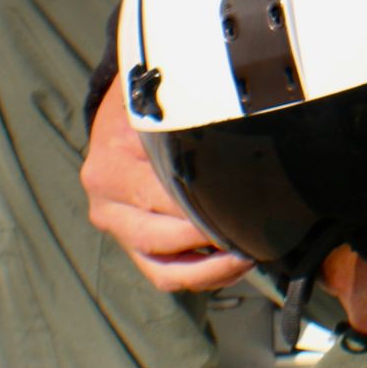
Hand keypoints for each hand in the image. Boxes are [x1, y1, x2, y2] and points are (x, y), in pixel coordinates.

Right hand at [80, 88, 254, 292]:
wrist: (124, 105)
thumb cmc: (156, 97)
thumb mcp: (168, 91)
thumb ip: (195, 106)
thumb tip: (248, 113)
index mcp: (114, 158)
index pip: (167, 193)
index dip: (212, 202)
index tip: (253, 201)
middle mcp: (106, 195)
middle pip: (164, 235)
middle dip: (214, 236)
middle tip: (259, 230)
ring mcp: (114, 222)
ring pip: (163, 265)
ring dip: (212, 268)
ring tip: (251, 252)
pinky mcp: (127, 240)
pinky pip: (162, 273)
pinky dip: (200, 276)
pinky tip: (236, 263)